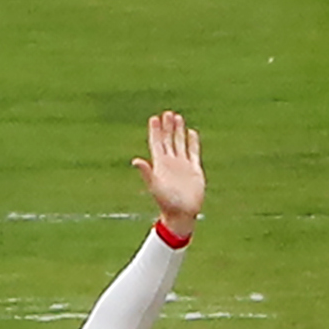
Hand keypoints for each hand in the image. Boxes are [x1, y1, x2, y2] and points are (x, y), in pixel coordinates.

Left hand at [133, 112, 204, 236]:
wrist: (182, 214)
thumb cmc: (166, 202)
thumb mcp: (155, 185)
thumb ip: (146, 172)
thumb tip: (135, 160)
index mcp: (160, 165)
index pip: (157, 143)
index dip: (155, 131)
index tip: (154, 118)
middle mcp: (170, 163)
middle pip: (168, 140)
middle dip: (167, 127)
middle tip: (167, 113)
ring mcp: (182, 165)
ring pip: (179, 143)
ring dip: (178, 130)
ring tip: (177, 117)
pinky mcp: (194, 170)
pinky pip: (193, 152)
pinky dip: (193, 142)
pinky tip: (192, 132)